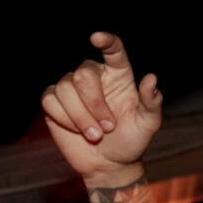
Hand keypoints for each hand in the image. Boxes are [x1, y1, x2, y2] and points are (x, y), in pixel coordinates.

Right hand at [41, 32, 163, 186]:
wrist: (109, 164)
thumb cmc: (131, 140)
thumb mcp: (147, 124)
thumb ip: (151, 102)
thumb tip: (151, 78)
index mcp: (118, 74)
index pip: (113, 50)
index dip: (106, 41)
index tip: (97, 38)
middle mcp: (94, 76)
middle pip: (83, 75)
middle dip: (94, 105)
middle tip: (108, 128)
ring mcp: (72, 87)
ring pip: (65, 88)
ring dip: (80, 116)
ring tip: (95, 135)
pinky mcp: (54, 101)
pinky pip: (50, 101)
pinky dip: (64, 119)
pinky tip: (76, 130)